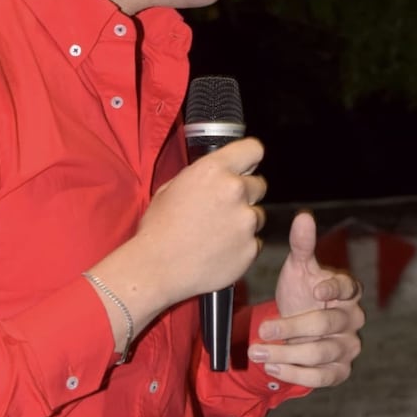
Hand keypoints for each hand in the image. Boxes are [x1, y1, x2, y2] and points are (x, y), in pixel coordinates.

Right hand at [92, 138, 265, 335]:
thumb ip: (202, 176)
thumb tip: (217, 174)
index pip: (253, 149)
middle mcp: (235, 191)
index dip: (249, 159)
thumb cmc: (159, 228)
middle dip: (246, 194)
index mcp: (214, 170)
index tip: (246, 167)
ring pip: (257, 215)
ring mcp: (246, 221)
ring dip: (243, 221)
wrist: (157, 267)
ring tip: (216, 233)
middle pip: (259, 184)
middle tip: (223, 208)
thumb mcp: (171, 187)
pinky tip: (218, 250)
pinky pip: (254, 241)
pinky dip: (241, 245)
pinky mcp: (250, 248)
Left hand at [247, 211, 363, 386]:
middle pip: (328, 324)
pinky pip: (323, 377)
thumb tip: (303, 216)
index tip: (317, 289)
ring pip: (323, 352)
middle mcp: (352, 319)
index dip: (335, 288)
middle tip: (263, 329)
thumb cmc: (300, 293)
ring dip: (288, 354)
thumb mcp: (298, 268)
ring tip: (258, 352)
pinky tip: (273, 369)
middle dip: (294, 327)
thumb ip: (303, 245)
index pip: (349, 288)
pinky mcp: (340, 369)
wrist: (295, 326)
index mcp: (347, 291)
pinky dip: (297, 375)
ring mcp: (348, 346)